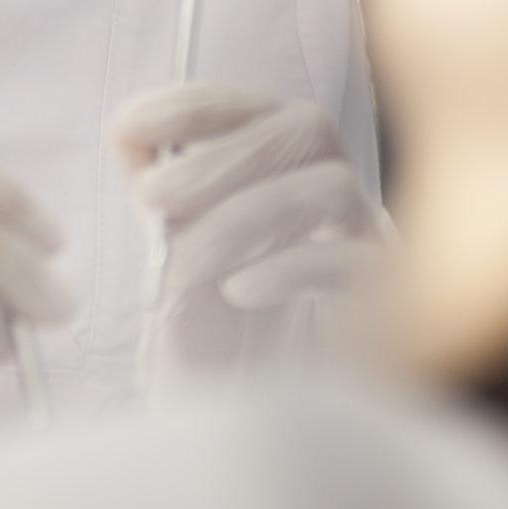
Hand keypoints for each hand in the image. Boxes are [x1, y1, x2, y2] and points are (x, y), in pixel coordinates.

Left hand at [110, 84, 385, 384]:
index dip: (194, 106)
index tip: (129, 126)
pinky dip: (289, 266)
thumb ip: (158, 188)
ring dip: (244, 215)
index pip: (255, 105)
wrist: (249, 403)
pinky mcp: (381, 295)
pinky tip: (238, 290)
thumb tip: (126, 132)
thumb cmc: (216, 318)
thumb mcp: (175, 245)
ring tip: (182, 263)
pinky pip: (352, 261)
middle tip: (152, 196)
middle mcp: (333, 186)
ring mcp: (363, 235)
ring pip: (330, 186)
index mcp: (286, 161)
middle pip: (304, 127)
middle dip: (219, 157)